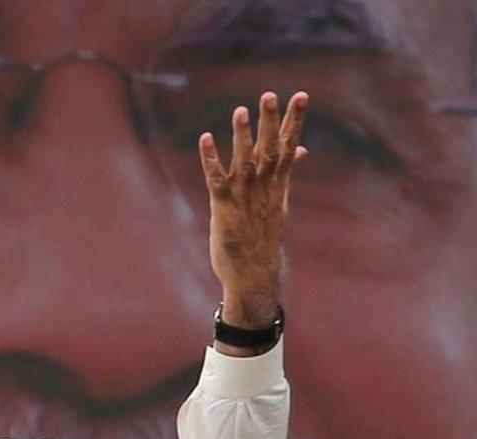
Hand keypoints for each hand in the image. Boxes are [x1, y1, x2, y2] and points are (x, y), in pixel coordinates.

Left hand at [199, 91, 307, 328]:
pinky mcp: (223, 207)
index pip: (289, 146)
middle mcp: (264, 187)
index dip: (294, 120)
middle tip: (270, 95)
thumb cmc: (263, 234)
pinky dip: (211, 158)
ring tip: (240, 110)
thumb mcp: (279, 201)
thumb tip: (301, 151)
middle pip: (270, 149)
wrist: (254, 272)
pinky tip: (206, 138)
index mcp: (278, 184)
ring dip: (242, 136)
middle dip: (271, 122)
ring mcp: (244, 197)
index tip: (301, 95)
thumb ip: (285, 173)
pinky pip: (216, 179)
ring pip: (245, 161)